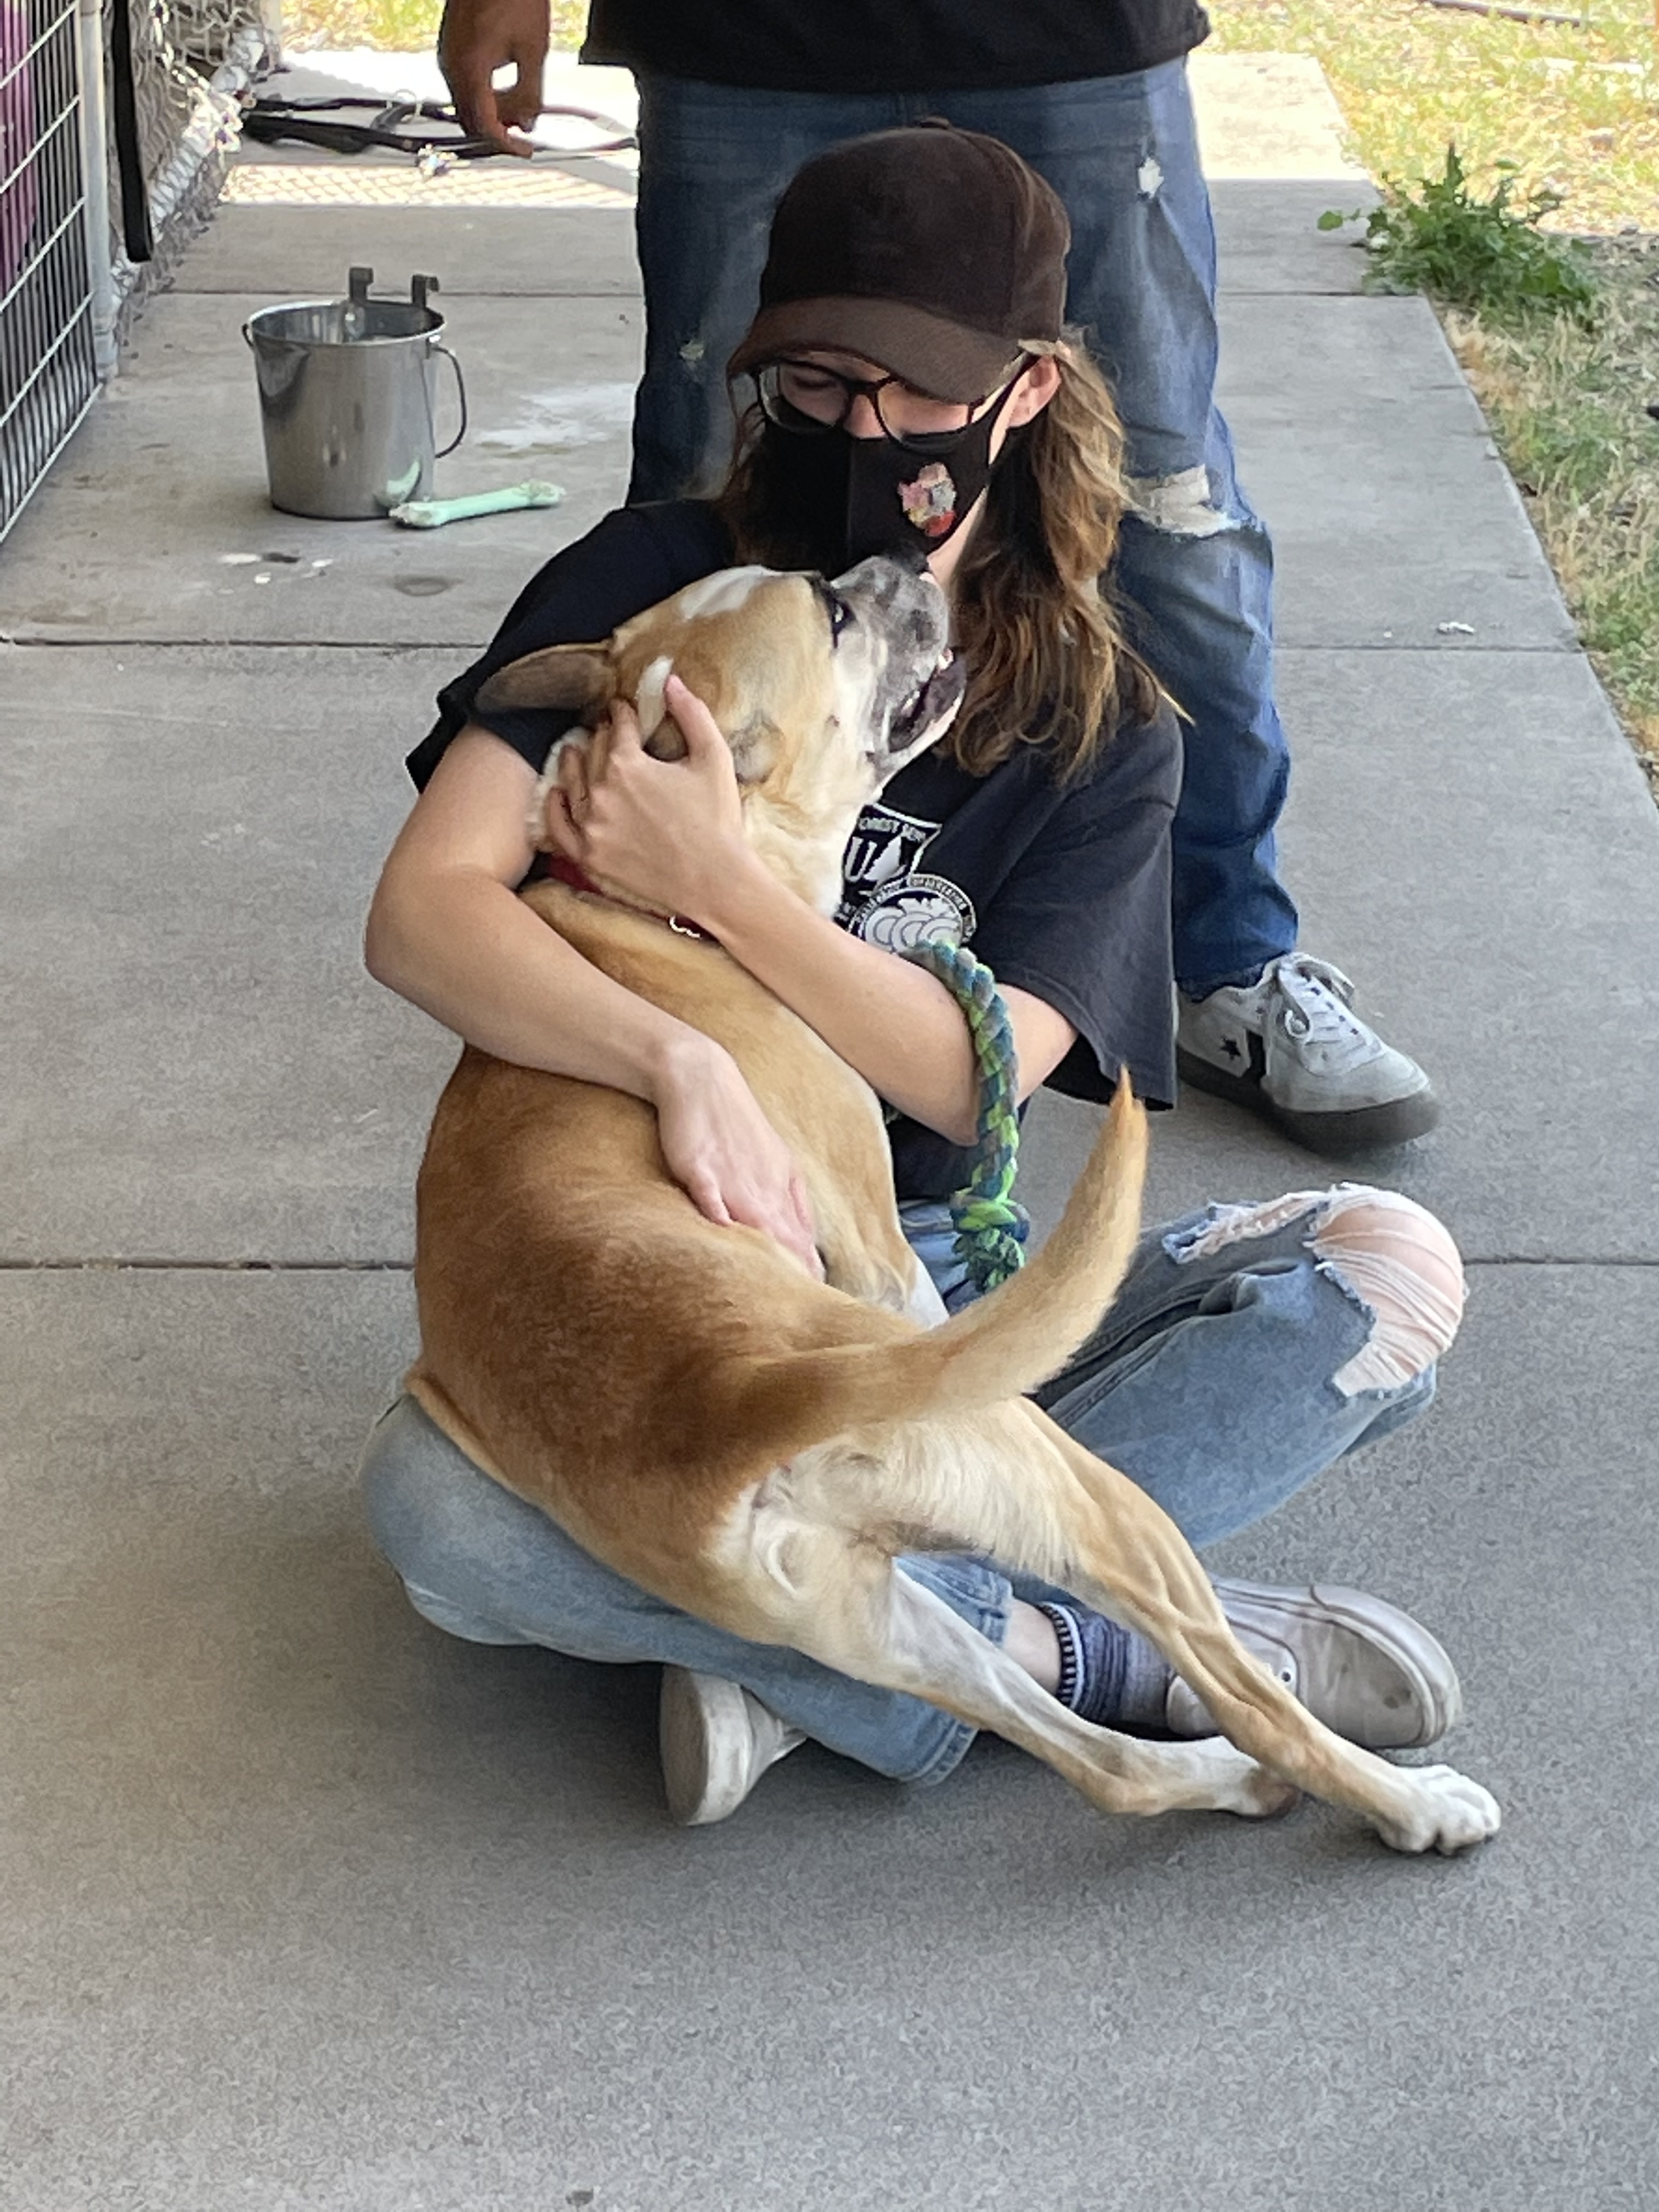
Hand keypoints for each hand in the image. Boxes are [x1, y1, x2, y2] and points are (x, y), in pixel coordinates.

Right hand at [437, 0, 548, 156]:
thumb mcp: (534, 51)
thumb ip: (531, 95)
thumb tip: (530, 125)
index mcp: (470, 70)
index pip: (484, 126)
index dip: (506, 144)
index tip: (525, 150)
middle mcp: (451, 66)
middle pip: (471, 120)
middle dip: (499, 130)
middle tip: (525, 129)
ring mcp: (447, 56)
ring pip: (466, 103)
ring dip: (492, 112)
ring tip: (520, 106)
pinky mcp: (450, 47)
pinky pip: (463, 84)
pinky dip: (484, 94)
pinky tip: (505, 87)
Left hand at [545, 676, 752, 923]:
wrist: (716, 882)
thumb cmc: (719, 821)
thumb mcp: (713, 758)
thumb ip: (692, 713)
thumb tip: (671, 680)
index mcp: (628, 764)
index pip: (619, 726)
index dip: (624, 713)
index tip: (625, 709)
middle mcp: (602, 792)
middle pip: (594, 752)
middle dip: (604, 737)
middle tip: (610, 732)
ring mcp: (592, 826)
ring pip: (572, 783)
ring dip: (574, 763)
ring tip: (575, 751)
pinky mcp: (590, 856)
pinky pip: (559, 827)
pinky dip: (555, 807)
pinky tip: (556, 793)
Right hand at [651, 1034, 821, 1278]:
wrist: (702, 1078)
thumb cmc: (736, 1124)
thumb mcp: (779, 1160)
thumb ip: (794, 1202)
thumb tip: (809, 1245)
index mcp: (781, 1189)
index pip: (802, 1240)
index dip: (810, 1272)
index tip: (817, 1301)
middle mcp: (762, 1187)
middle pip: (785, 1239)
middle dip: (796, 1274)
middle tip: (801, 1310)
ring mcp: (730, 1177)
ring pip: (754, 1221)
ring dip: (765, 1253)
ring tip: (770, 1291)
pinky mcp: (699, 1167)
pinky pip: (710, 1194)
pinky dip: (717, 1214)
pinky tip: (723, 1233)